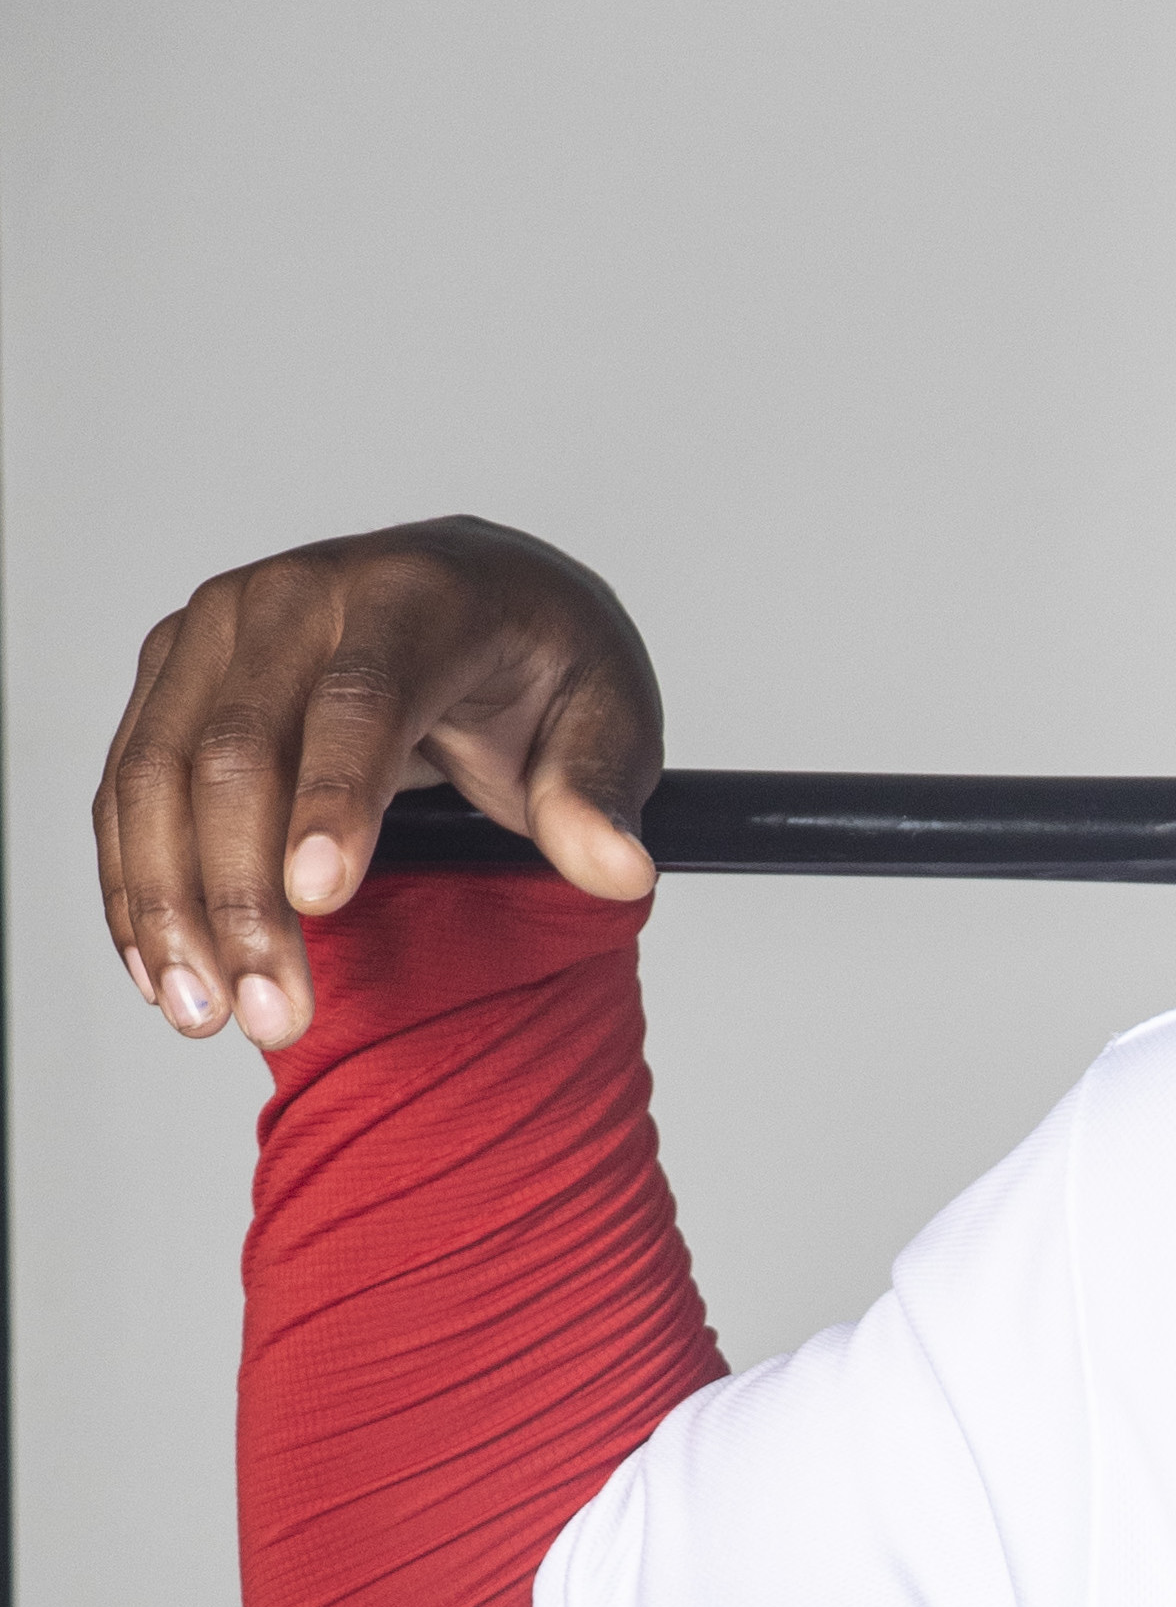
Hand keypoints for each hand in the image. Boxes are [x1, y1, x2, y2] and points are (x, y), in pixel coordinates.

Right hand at [94, 518, 660, 1046]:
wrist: (481, 597)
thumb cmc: (543, 661)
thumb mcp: (608, 716)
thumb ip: (598, 793)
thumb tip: (617, 871)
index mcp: (419, 592)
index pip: (362, 696)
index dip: (334, 798)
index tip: (321, 901)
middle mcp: (302, 593)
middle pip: (240, 750)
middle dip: (244, 895)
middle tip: (271, 1013)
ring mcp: (222, 626)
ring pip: (159, 773)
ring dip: (169, 906)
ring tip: (207, 1013)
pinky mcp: (174, 669)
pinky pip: (128, 784)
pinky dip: (135, 881)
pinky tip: (161, 967)